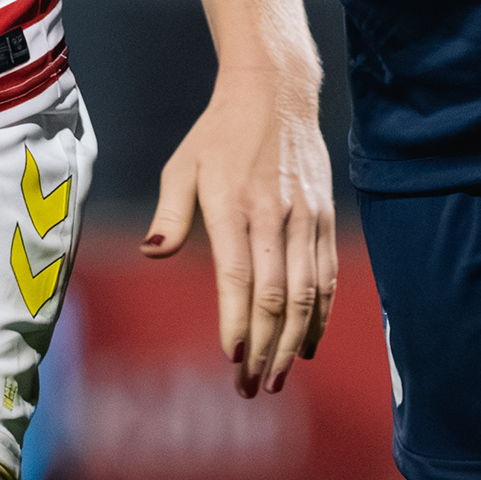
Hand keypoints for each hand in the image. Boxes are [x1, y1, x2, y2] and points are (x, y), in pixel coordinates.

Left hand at [141, 65, 336, 396]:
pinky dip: (319, 315)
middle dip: (265, 347)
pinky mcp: (325, 217)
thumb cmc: (218, 134)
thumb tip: (154, 251)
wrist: (277, 93)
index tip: (232, 358)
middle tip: (252, 387)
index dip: (237, 321)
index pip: (239, 275)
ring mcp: (305, 217)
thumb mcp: (182, 165)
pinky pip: (327, 276)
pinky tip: (305, 344)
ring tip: (277, 378)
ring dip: (294, 342)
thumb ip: (169, 213)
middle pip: (277, 295)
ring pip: (307, 292)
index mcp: (233, 203)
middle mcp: (274, 214)